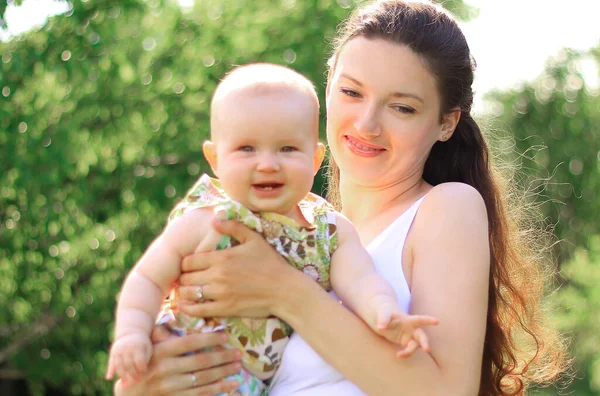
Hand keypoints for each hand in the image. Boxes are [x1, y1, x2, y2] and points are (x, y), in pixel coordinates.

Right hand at [106, 333, 152, 384]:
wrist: (132, 331)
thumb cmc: (143, 344)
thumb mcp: (147, 348)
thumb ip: (146, 359)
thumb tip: (143, 373)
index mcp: (138, 346)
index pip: (139, 361)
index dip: (142, 369)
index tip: (143, 374)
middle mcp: (127, 348)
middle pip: (129, 364)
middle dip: (132, 374)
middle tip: (136, 382)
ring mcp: (119, 350)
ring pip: (119, 365)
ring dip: (122, 375)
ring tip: (125, 384)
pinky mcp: (113, 352)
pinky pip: (111, 362)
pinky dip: (109, 370)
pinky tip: (109, 378)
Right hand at [113, 326, 241, 395]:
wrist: (129, 395)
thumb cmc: (141, 366)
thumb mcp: (146, 348)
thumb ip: (161, 333)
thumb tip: (179, 313)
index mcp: (159, 352)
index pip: (189, 342)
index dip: (209, 338)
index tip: (225, 335)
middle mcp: (164, 369)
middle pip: (201, 361)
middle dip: (223, 356)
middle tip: (238, 352)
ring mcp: (170, 387)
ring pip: (204, 378)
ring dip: (224, 372)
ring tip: (238, 366)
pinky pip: (201, 394)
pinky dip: (219, 389)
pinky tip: (233, 385)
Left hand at [177, 217, 304, 318]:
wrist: (284, 289)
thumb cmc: (270, 263)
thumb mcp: (254, 239)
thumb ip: (233, 227)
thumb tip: (215, 219)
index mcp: (222, 257)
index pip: (189, 261)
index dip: (186, 264)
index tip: (190, 266)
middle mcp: (217, 275)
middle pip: (185, 277)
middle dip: (184, 278)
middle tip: (188, 280)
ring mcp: (220, 293)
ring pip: (188, 293)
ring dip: (185, 292)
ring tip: (188, 292)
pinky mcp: (225, 309)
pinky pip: (198, 310)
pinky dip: (189, 308)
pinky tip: (188, 306)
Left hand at [374, 303, 438, 358]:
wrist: (383, 317)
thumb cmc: (385, 312)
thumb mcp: (383, 313)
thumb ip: (383, 319)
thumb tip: (380, 328)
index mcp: (408, 319)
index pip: (420, 319)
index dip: (428, 320)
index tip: (437, 321)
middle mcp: (412, 329)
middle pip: (421, 336)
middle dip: (425, 342)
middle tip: (426, 349)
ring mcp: (409, 336)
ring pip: (415, 346)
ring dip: (410, 351)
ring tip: (399, 355)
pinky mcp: (404, 343)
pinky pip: (408, 350)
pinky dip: (405, 354)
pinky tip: (398, 355)